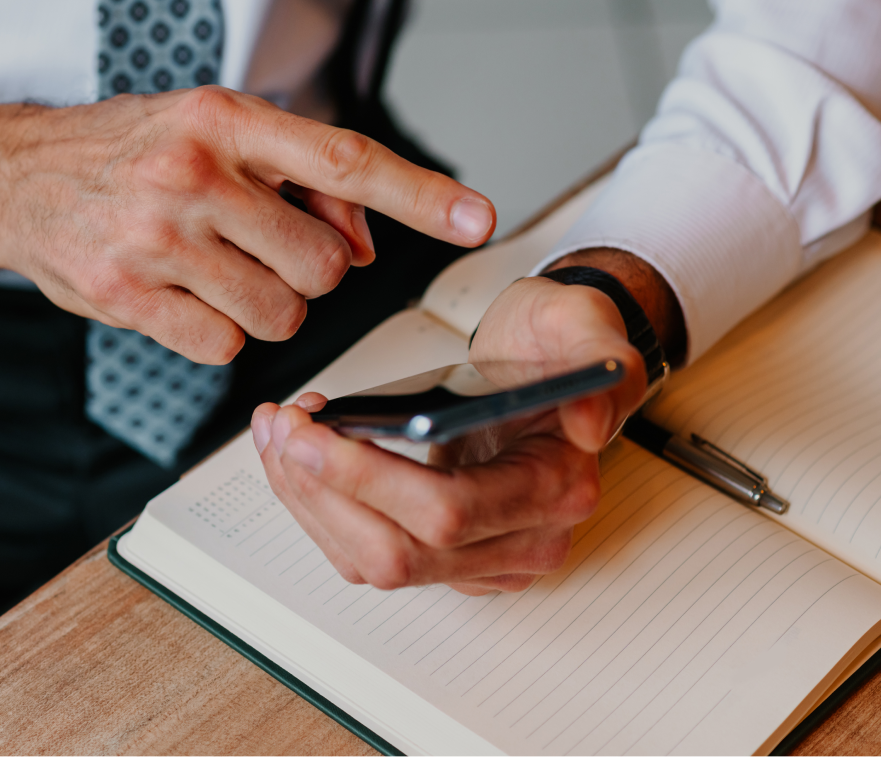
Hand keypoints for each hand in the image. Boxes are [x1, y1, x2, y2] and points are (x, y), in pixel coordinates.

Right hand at [0, 87, 494, 363]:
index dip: (418, 192)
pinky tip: (182, 295)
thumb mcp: (216, 134)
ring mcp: (157, 239)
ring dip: (266, 304)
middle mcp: (193, 175)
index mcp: (224, 120)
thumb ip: (299, 180)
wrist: (18, 178)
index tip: (475, 217)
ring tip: (216, 269)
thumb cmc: (133, 154)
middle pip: (322, 266)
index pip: (343, 159)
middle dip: (308, 271)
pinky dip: (218, 331)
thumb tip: (363, 242)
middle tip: (261, 247)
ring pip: (280, 314)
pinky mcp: (127, 297)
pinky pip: (225, 346)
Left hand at [250, 276, 646, 594]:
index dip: (368, 479)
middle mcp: (522, 542)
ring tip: (280, 431)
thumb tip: (588, 425)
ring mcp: (479, 558)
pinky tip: (296, 454)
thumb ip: (600, 359)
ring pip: (369, 560)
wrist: (543, 363)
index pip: (448, 513)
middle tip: (283, 428)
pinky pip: (363, 551)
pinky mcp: (442, 555)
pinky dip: (317, 505)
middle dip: (321, 490)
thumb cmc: (553, 344)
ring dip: (307, 499)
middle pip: (397, 551)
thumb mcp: (581, 321)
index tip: (310, 432)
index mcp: (557, 490)